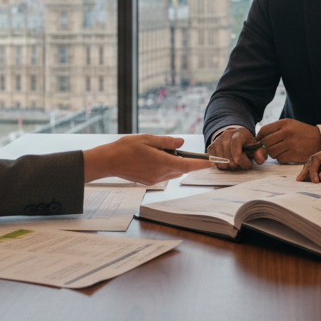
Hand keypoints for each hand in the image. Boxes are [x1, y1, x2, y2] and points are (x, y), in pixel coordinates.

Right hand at [83, 134, 211, 184]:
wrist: (108, 161)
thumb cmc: (125, 148)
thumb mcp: (147, 139)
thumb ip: (166, 141)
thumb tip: (181, 143)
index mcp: (162, 162)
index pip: (187, 165)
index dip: (201, 164)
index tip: (211, 162)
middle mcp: (160, 174)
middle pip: (181, 169)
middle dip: (183, 160)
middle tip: (173, 148)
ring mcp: (154, 180)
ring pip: (173, 172)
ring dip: (173, 163)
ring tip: (157, 151)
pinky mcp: (149, 182)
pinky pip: (163, 175)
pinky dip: (164, 167)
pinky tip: (151, 158)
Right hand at [206, 125, 267, 169]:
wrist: (235, 136)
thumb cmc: (247, 144)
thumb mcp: (256, 147)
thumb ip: (261, 154)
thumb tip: (259, 160)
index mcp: (240, 133)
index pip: (235, 142)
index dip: (236, 152)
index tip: (237, 161)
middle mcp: (227, 134)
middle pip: (227, 152)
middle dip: (234, 163)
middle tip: (240, 164)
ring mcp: (218, 140)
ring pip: (219, 157)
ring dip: (227, 165)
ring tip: (233, 162)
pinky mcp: (211, 146)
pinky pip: (213, 159)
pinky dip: (218, 164)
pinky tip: (225, 162)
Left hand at [255, 119, 320, 163]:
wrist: (319, 139)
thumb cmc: (301, 132)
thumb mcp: (290, 124)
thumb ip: (275, 129)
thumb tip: (259, 138)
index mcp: (284, 123)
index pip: (263, 130)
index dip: (260, 137)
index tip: (261, 140)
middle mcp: (286, 132)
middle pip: (266, 142)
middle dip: (265, 146)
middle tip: (270, 147)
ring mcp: (290, 144)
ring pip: (271, 152)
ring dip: (273, 153)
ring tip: (279, 151)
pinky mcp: (294, 154)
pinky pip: (280, 159)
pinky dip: (281, 158)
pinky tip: (286, 154)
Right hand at [297, 147, 320, 182]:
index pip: (317, 158)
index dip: (314, 170)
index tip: (315, 181)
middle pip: (313, 160)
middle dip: (306, 170)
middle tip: (300, 180)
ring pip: (313, 164)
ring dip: (307, 172)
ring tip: (300, 180)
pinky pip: (318, 168)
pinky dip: (312, 174)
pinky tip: (308, 179)